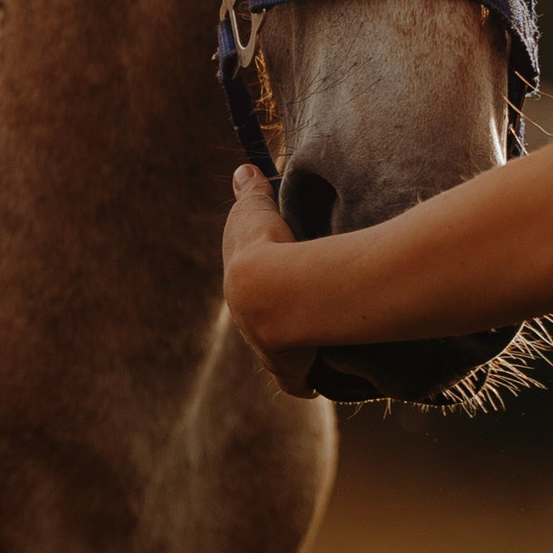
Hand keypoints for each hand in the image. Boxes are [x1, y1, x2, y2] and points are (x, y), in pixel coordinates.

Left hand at [221, 165, 317, 397]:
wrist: (272, 292)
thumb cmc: (265, 245)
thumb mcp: (255, 210)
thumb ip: (251, 191)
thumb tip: (241, 170)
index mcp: (240, 285)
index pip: (247, 284)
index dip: (261, 280)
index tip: (272, 278)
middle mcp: (248, 321)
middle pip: (258, 321)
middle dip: (270, 317)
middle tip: (290, 311)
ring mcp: (266, 348)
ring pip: (276, 351)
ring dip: (289, 348)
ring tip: (307, 343)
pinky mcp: (288, 369)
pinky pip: (296, 380)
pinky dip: (305, 381)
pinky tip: (312, 382)